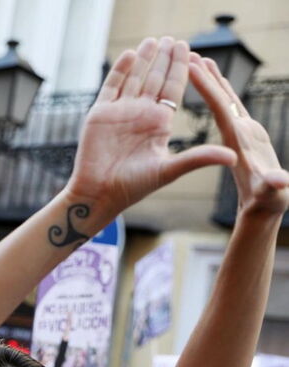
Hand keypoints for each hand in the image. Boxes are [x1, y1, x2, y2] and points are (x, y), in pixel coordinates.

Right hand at [68, 37, 234, 216]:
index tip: (188, 50)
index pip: (172, 90)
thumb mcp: (170, 170)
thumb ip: (198, 158)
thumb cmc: (133, 187)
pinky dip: (119, 71)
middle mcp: (140, 115)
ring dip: (144, 59)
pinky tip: (130, 55)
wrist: (99, 194)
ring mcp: (119, 112)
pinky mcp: (99, 114)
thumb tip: (232, 158)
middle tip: (172, 39)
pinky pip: (111, 87)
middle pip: (155, 80)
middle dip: (163, 59)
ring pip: (134, 79)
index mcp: (158, 124)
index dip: (180, 69)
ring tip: (153, 40)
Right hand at [189, 55, 288, 216]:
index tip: (193, 66)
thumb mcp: (270, 194)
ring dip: (214, 81)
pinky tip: (211, 91)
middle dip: (210, 75)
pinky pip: (228, 111)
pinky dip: (217, 96)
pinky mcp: (244, 136)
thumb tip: (281, 181)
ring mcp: (247, 131)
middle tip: (194, 54)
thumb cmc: (266, 201)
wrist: (270, 205)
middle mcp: (247, 129)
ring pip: (228, 100)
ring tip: (201, 62)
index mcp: (243, 139)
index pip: (222, 107)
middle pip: (226, 96)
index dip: (207, 87)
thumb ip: (274, 186)